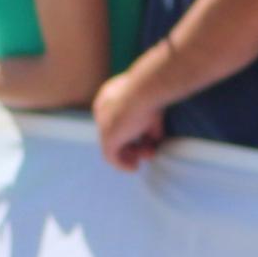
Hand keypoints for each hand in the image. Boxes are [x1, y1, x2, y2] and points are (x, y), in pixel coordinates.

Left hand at [95, 57, 174, 171]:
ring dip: (128, 156)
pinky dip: (122, 164)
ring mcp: (103, 124)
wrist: (147, 88)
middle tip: (147, 153)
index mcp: (109, 97)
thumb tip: (155, 140)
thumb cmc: (153, 94)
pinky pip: (111, 157)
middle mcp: (102, 110)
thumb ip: (150, 126)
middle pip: (116, 134)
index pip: (118, 121)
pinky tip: (134, 168)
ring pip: (113, 146)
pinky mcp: (107, 137)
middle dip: (131, 147)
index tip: (146, 141)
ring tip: (142, 160)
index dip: (131, 133)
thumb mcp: (152, 110)